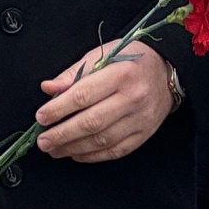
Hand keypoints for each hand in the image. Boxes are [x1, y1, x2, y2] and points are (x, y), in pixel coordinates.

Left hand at [34, 38, 175, 162]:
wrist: (167, 72)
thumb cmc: (132, 59)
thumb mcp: (105, 53)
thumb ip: (76, 72)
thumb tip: (49, 88)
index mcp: (121, 73)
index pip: (83, 95)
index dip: (59, 108)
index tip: (41, 116)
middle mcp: (132, 98)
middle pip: (91, 122)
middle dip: (62, 134)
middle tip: (43, 140)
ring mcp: (139, 119)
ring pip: (101, 140)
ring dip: (73, 147)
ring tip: (54, 149)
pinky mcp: (143, 134)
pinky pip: (115, 150)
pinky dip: (92, 155)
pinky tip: (76, 154)